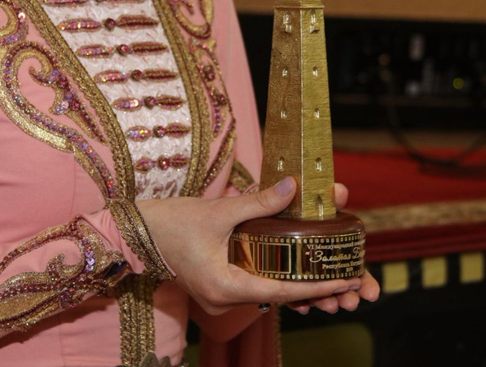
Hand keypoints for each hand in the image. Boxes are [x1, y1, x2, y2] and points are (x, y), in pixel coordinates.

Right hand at [137, 177, 369, 314]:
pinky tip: (300, 269)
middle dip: (315, 288)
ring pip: (268, 293)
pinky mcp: (218, 288)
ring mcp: (220, 297)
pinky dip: (278, 278)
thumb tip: (294, 187)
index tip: (346, 282)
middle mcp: (224, 300)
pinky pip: (255, 287)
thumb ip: (259, 202)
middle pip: (279, 296)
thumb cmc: (170, 223)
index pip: (281, 292)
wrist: (135, 232)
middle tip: (350, 278)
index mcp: (224, 287)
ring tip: (334, 276)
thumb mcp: (218, 211)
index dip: (317, 287)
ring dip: (298, 283)